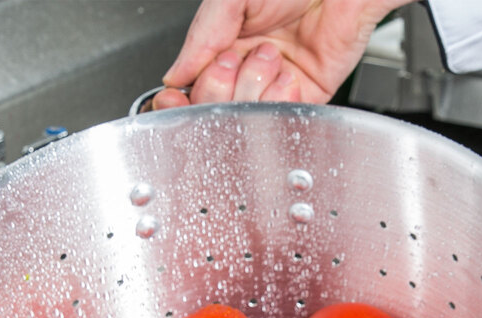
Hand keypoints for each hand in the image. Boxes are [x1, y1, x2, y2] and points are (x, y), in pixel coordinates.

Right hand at [152, 0, 411, 108]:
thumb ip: (202, 35)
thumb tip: (175, 74)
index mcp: (226, 43)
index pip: (193, 84)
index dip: (181, 98)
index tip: (173, 99)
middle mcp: (249, 67)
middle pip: (216, 108)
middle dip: (221, 88)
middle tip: (235, 59)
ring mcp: (277, 84)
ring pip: (248, 118)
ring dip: (255, 90)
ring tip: (270, 57)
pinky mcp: (308, 95)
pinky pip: (283, 118)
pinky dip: (280, 103)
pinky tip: (286, 77)